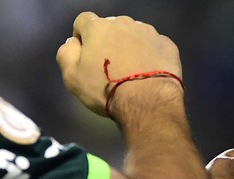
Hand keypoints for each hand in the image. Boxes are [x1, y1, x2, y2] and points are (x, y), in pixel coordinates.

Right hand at [57, 12, 182, 117]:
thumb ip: (66, 53)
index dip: (83, 36)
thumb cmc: (105, 89)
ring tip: (132, 71)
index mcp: (98, 27)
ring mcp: (148, 32)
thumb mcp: (72, 77)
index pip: (84, 21)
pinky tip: (150, 73)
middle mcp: (124, 23)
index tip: (87, 55)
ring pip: (134, 35)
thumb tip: (74, 42)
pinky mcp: (167, 44)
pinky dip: (150, 55)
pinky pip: (154, 46)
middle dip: (108, 42)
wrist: (148, 101)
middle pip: (111, 27)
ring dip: (130, 47)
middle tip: (111, 67)